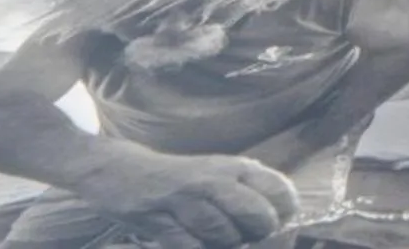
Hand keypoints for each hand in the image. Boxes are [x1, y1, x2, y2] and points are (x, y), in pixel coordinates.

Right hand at [73, 152, 298, 248]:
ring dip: (226, 244)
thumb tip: (284, 216)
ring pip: (225, 235)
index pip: (277, 189)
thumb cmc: (181, 179)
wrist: (123, 172)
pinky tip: (194, 241)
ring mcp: (185, 201)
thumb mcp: (220, 174)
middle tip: (251, 235)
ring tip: (220, 237)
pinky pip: (191, 246)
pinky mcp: (159, 221)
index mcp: (233, 167)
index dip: (285, 211)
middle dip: (259, 233)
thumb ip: (249, 191)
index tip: (280, 220)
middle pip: (257, 215)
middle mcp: (213, 180)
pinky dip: (198, 248)